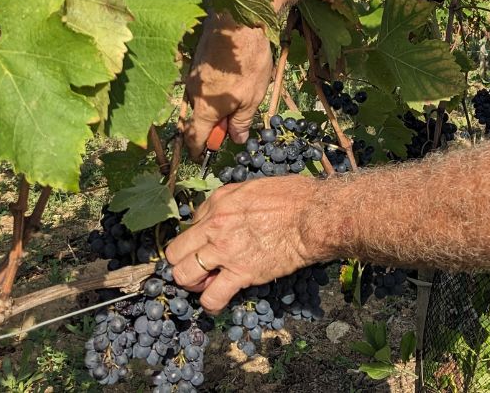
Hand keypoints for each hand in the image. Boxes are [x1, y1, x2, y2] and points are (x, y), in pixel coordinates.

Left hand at [165, 176, 318, 311]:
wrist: (313, 216)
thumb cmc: (293, 197)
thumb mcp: (255, 186)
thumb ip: (233, 198)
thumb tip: (226, 210)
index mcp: (219, 202)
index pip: (190, 224)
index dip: (198, 237)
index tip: (208, 243)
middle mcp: (215, 226)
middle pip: (176, 252)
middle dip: (183, 261)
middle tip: (199, 267)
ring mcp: (225, 251)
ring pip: (183, 276)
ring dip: (192, 283)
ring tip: (206, 283)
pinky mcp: (241, 273)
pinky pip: (212, 297)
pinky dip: (211, 303)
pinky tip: (218, 301)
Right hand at [182, 12, 273, 159]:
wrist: (239, 20)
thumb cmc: (248, 62)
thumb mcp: (252, 97)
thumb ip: (242, 121)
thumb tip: (236, 139)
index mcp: (204, 107)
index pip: (194, 137)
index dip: (199, 149)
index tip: (203, 156)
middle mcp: (192, 93)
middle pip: (197, 117)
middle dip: (212, 124)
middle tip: (232, 123)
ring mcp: (192, 74)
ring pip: (201, 98)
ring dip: (215, 104)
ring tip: (238, 95)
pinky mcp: (196, 59)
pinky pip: (202, 82)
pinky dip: (214, 87)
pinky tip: (232, 78)